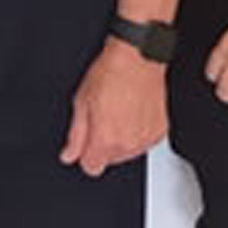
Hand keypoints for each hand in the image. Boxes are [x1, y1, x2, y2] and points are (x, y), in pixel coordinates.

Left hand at [59, 41, 167, 176]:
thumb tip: (68, 155)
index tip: (86, 141)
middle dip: (103, 144)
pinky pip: (144, 142)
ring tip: (118, 112)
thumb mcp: (81, 101)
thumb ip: (75, 135)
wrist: (138, 59)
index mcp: (106, 139)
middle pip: (109, 160)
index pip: (91, 168)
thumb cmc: (110, 73)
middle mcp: (128, 144)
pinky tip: (132, 112)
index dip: (85, 154)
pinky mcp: (160, 132)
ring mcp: (146, 139)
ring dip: (121, 139)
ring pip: (127, 153)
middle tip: (102, 117)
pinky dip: (137, 132)